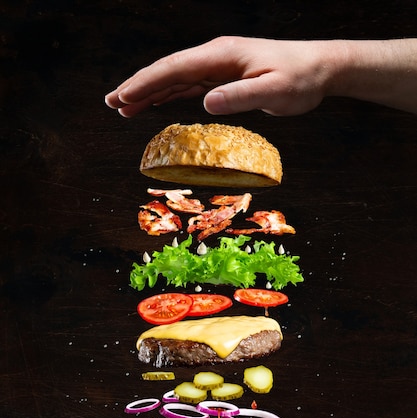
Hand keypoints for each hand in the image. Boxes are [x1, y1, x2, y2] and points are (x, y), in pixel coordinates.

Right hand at [105, 36, 333, 117]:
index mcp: (221, 56)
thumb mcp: (274, 91)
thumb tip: (206, 104)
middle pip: (167, 70)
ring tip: (123, 106)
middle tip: (111, 102)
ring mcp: (217, 66)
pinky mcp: (223, 78)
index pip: (175, 69)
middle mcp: (215, 57)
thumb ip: (241, 97)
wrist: (320, 68)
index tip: (123, 97)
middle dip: (137, 86)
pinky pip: (188, 86)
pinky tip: (155, 103)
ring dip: (148, 92)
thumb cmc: (300, 79)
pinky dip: (168, 95)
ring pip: (174, 79)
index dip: (147, 83)